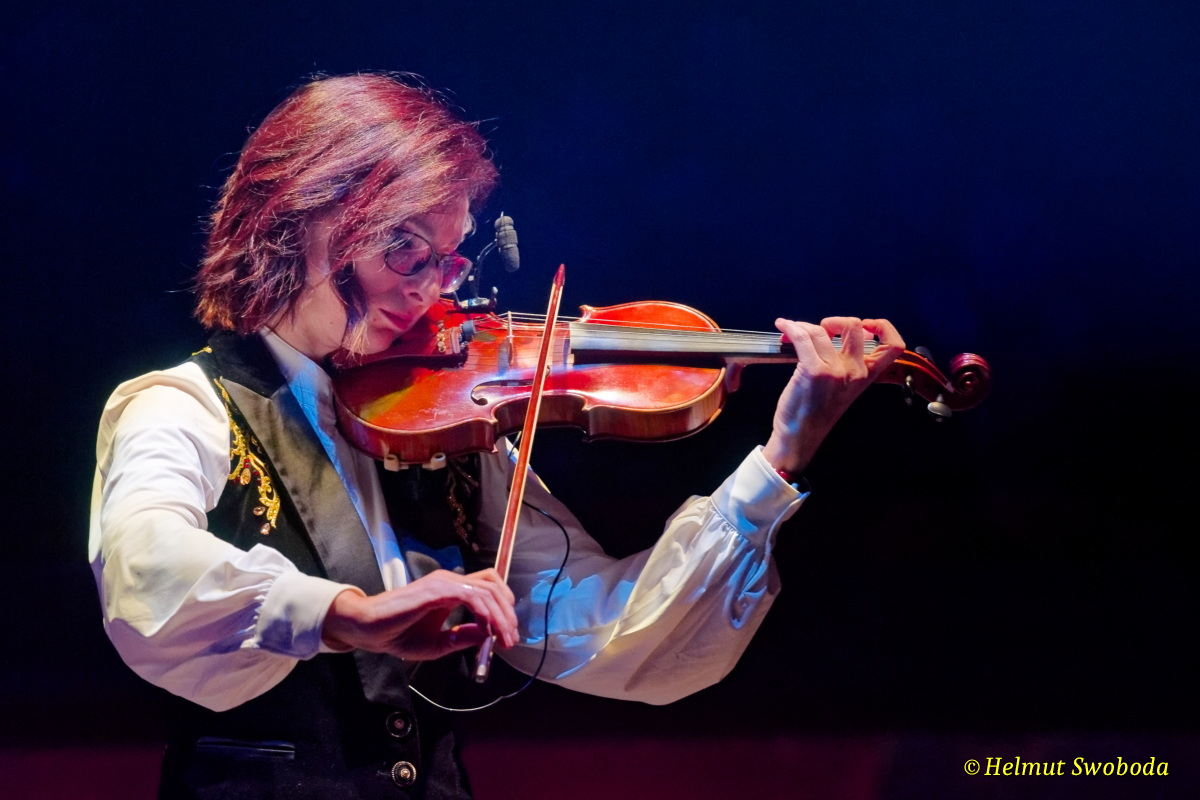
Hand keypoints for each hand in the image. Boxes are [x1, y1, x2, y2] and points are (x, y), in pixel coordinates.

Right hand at [321, 568, 518, 660]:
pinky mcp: (436, 590)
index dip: (503, 607)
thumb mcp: (437, 644)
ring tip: (504, 637)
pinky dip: (485, 613)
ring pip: (486, 591)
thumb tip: (487, 635)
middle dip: (508, 613)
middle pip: (493, 586)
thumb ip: (461, 638)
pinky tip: (487, 631)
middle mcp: (449, 581)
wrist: (368, 630)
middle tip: (512, 638)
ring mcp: (443, 583)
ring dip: (500, 616)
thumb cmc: (397, 634)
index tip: (507, 634)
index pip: (487, 587)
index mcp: (450, 590)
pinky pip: (471, 597)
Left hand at [763, 316, 904, 474]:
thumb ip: (848, 363)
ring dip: (802, 326)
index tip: (866, 325)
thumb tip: (840, 334)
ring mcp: (835, 371)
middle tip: (820, 331)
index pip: (893, 346)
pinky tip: (783, 327)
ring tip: (792, 331)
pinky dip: (790, 327)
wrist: (800, 435)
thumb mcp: (843, 387)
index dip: (883, 327)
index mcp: (866, 376)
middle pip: (854, 326)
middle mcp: (855, 372)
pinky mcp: (813, 371)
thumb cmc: (817, 411)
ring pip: (821, 330)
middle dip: (834, 321)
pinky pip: (802, 337)